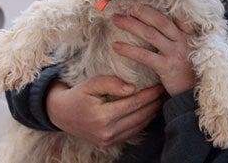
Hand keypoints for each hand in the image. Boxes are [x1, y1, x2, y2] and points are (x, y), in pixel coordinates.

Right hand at [46, 76, 164, 146]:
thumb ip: (111, 84)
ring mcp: (108, 140)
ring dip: (152, 113)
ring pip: (138, 126)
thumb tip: (133, 88)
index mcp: (102, 116)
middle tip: (164, 91)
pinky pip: (132, 132)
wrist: (62, 114)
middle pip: (139, 116)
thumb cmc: (78, 95)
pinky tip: (150, 111)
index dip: (148, 94)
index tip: (159, 85)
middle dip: (154, 103)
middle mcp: (106, 131)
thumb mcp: (91, 84)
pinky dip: (143, 122)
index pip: (133, 104)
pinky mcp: (109, 143)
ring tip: (160, 100)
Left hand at [112, 5, 196, 96]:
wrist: (194, 95)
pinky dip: (129, 49)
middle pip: (159, 20)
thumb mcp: (190, 51)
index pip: (175, 16)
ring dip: (131, 25)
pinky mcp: (167, 67)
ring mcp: (175, 53)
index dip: (159, 8)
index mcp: (188, 35)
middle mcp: (183, 41)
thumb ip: (180, 38)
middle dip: (141, 12)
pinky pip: (145, 55)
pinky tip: (116, 46)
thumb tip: (166, 25)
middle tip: (126, 7)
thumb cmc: (190, 73)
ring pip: (150, 34)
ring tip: (116, 20)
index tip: (142, 2)